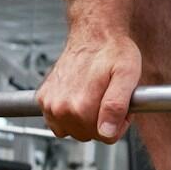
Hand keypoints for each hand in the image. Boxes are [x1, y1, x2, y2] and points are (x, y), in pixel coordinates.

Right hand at [37, 25, 141, 142]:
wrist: (94, 32)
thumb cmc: (112, 50)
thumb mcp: (127, 75)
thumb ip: (117, 106)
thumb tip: (106, 132)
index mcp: (81, 105)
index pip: (106, 136)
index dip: (118, 122)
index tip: (121, 106)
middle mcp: (61, 107)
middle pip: (88, 135)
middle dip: (101, 120)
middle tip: (108, 96)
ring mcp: (50, 103)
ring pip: (72, 130)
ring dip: (83, 118)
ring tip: (93, 95)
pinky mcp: (43, 98)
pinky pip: (57, 121)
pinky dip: (68, 113)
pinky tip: (78, 95)